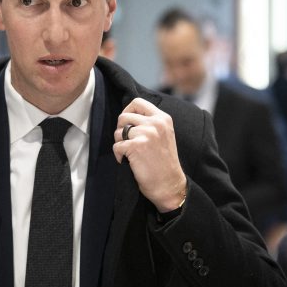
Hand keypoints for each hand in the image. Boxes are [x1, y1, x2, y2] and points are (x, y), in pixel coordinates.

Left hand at [113, 97, 186, 212]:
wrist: (169, 185)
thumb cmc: (164, 163)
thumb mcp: (164, 135)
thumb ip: (150, 123)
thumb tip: (127, 116)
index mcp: (163, 118)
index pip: (137, 102)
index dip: (127, 111)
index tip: (126, 124)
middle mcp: (155, 123)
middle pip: (124, 116)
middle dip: (120, 130)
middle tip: (127, 142)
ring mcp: (146, 134)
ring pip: (118, 132)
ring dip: (119, 143)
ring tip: (129, 153)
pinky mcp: (136, 146)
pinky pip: (116, 146)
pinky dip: (118, 156)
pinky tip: (127, 162)